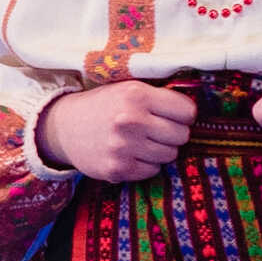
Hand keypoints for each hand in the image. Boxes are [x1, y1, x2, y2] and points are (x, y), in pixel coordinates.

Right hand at [36, 78, 196, 181]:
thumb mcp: (127, 89)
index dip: (182, 115)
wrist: (64, 127)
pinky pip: (152, 171)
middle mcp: (131, 120)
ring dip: (160, 150)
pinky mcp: (117, 169)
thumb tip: (197, 109)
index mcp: (137, 95)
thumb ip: (158, 96)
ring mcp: (124, 147)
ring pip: (170, 155)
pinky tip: (131, 154)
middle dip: (172, 133)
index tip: (171, 115)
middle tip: (155, 130)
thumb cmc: (103, 106)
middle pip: (181, 135)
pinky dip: (146, 165)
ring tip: (142, 142)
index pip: (187, 112)